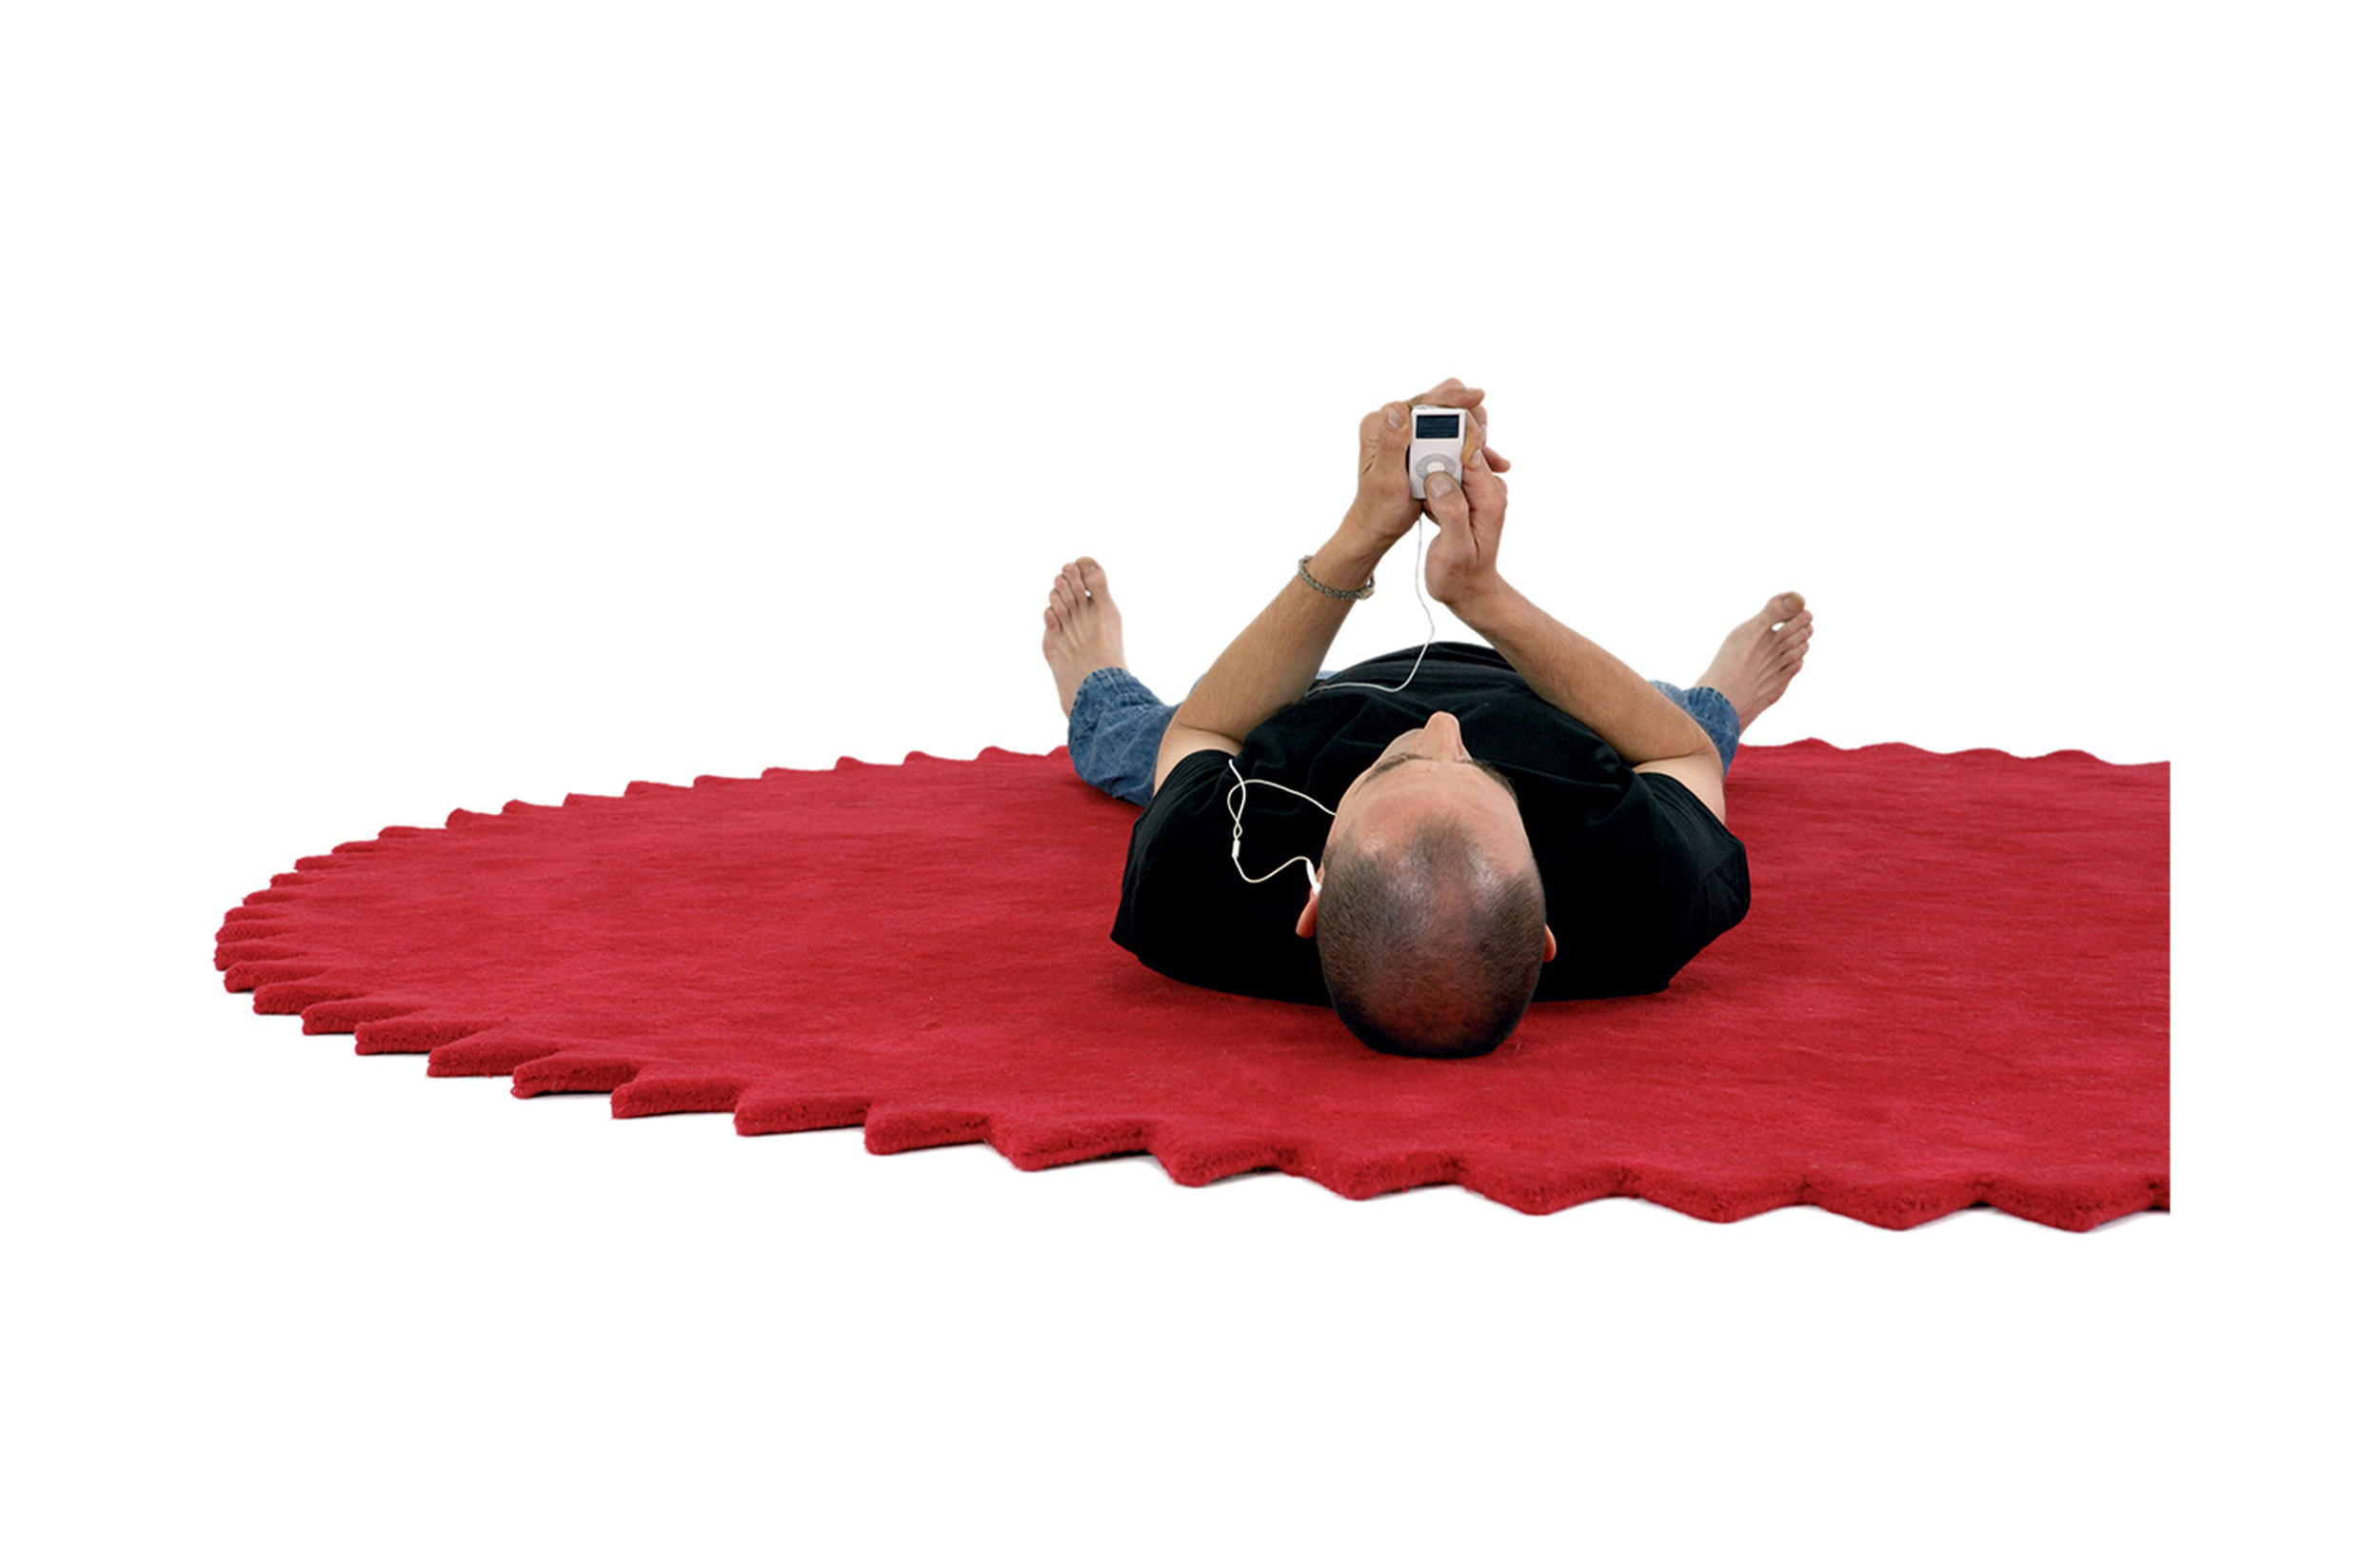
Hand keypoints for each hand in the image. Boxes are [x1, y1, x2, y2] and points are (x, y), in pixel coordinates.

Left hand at [1345, 377, 1512, 546]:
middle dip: (1468, 420)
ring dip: (1474, 435)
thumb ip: (1391, 443)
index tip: (1479, 403)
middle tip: (1481, 447)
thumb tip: (1397, 409)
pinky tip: (1493, 463)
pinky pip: (1453, 435)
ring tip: (1491, 460)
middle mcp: (1395, 419)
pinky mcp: (1422, 441)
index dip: (1454, 400)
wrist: (1379, 525)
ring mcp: (1410, 429)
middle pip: (1443, 403)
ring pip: (1452, 417)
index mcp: (1381, 423)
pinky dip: (1472, 447)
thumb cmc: (1379, 508)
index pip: (1425, 401)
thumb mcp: (1385, 479)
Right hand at [1420, 438, 1510, 617]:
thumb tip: (1439, 477)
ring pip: (1452, 456)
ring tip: (1407, 456)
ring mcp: (1476, 491)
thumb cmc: (1461, 578)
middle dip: (1435, 440)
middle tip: (1407, 441)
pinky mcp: (1464, 495)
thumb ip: (1451, 512)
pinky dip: (1428, 472)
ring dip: (1429, 454)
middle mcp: (1487, 489)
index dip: (1449, 432)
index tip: (1422, 422)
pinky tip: (1414, 480)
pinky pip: (1446, 471)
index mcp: (1488, 499)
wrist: (1469, 592)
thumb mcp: (1454, 551)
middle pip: (1462, 447)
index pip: (1472, 451)